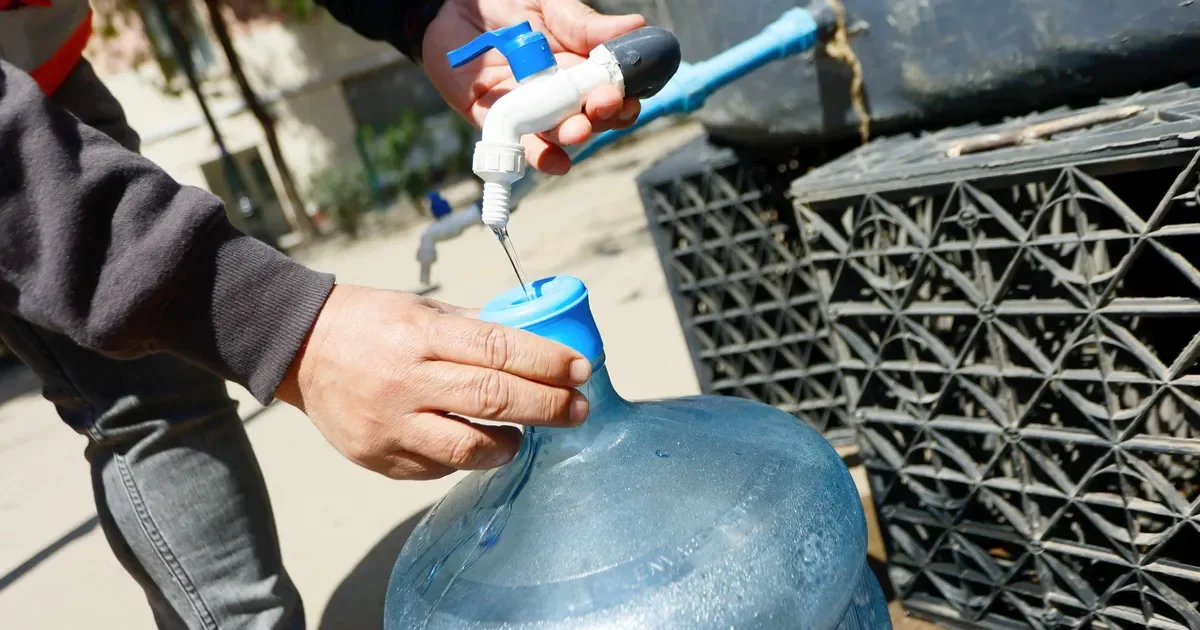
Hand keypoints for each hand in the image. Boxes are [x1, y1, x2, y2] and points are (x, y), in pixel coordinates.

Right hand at [276, 285, 591, 479]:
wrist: (299, 348)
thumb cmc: (370, 323)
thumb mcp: (422, 310)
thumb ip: (475, 329)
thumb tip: (538, 342)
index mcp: (420, 335)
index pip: (498, 349)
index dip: (547, 361)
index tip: (580, 369)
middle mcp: (405, 382)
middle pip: (493, 399)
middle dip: (548, 406)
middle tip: (579, 408)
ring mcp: (389, 425)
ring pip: (469, 448)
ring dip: (510, 443)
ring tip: (526, 432)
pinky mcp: (378, 458)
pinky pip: (437, 467)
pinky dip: (466, 457)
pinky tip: (476, 442)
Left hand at [423, 0, 645, 174]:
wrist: (449, 6)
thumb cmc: (503, 3)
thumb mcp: (549, 6)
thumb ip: (584, 25)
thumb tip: (634, 26)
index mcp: (577, 66)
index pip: (608, 91)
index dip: (623, 97)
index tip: (629, 94)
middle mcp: (557, 94)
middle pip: (589, 117)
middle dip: (601, 117)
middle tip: (603, 105)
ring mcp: (528, 109)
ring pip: (557, 134)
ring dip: (572, 136)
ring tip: (578, 129)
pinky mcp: (495, 119)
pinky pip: (518, 145)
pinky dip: (539, 157)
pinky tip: (557, 162)